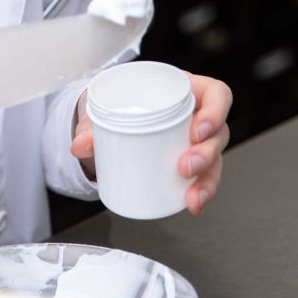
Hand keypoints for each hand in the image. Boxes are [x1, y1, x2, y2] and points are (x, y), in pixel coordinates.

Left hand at [71, 72, 232, 214]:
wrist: (112, 122)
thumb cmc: (119, 105)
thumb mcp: (105, 110)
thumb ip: (91, 126)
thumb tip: (79, 146)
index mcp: (186, 91)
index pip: (217, 94)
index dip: (216, 111)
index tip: (198, 130)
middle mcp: (197, 116)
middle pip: (218, 133)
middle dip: (206, 154)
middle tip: (184, 167)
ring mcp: (196, 141)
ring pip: (215, 160)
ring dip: (206, 180)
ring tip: (191, 197)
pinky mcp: (190, 162)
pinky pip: (203, 177)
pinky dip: (199, 192)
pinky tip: (193, 205)